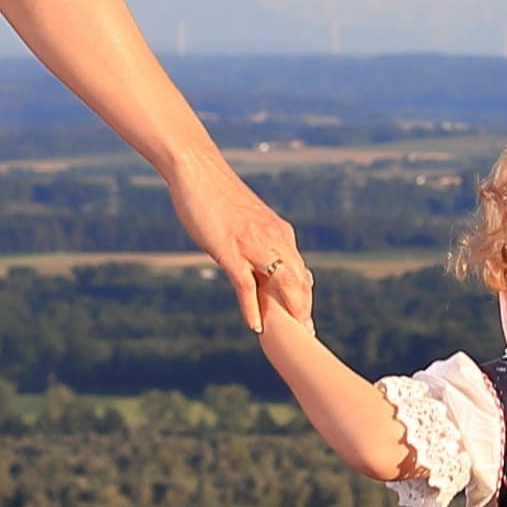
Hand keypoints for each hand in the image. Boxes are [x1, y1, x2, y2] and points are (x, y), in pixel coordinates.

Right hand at [165, 150, 308, 332]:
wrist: (198, 169)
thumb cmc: (218, 195)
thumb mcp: (246, 220)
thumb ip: (259, 239)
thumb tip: (262, 257)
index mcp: (278, 232)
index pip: (299, 270)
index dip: (305, 296)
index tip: (308, 319)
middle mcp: (272, 238)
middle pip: (297, 280)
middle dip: (304, 310)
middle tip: (308, 336)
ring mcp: (251, 244)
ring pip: (280, 282)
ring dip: (287, 312)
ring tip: (292, 336)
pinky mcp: (229, 249)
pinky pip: (245, 285)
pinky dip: (252, 308)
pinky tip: (255, 326)